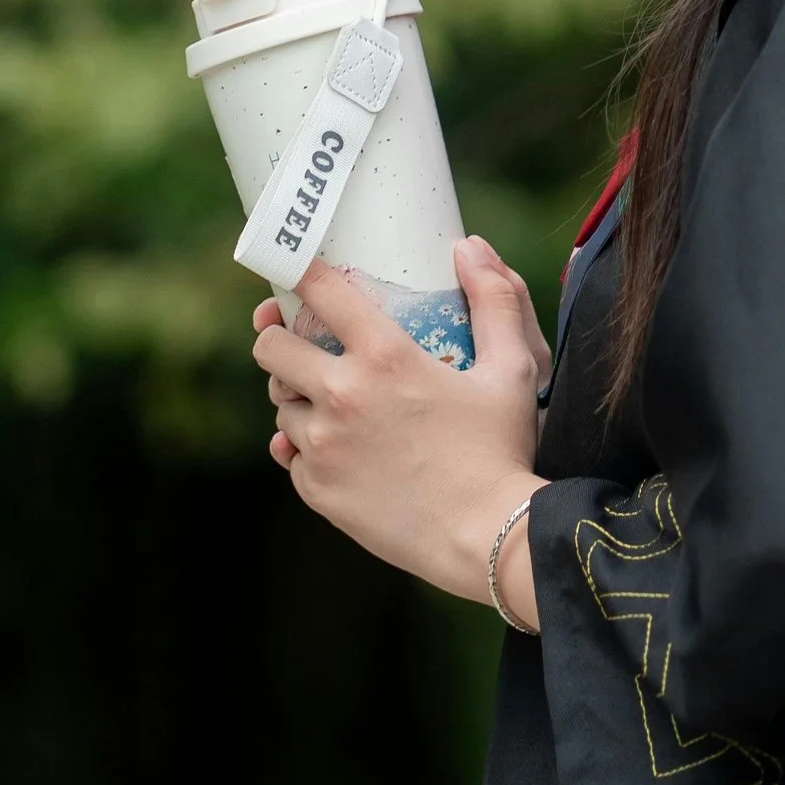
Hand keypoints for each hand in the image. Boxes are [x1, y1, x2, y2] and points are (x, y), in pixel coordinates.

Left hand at [253, 238, 549, 622]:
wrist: (487, 538)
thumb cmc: (502, 451)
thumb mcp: (513, 369)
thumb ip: (497, 300)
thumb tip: (470, 246)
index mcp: (385, 356)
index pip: (320, 291)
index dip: (299, 271)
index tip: (293, 269)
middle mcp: (342, 395)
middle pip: (270, 347)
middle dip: (278, 338)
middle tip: (299, 342)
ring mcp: (322, 445)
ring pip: (281, 403)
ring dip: (298, 397)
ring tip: (332, 402)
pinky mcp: (316, 488)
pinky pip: (292, 454)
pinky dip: (308, 448)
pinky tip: (339, 449)